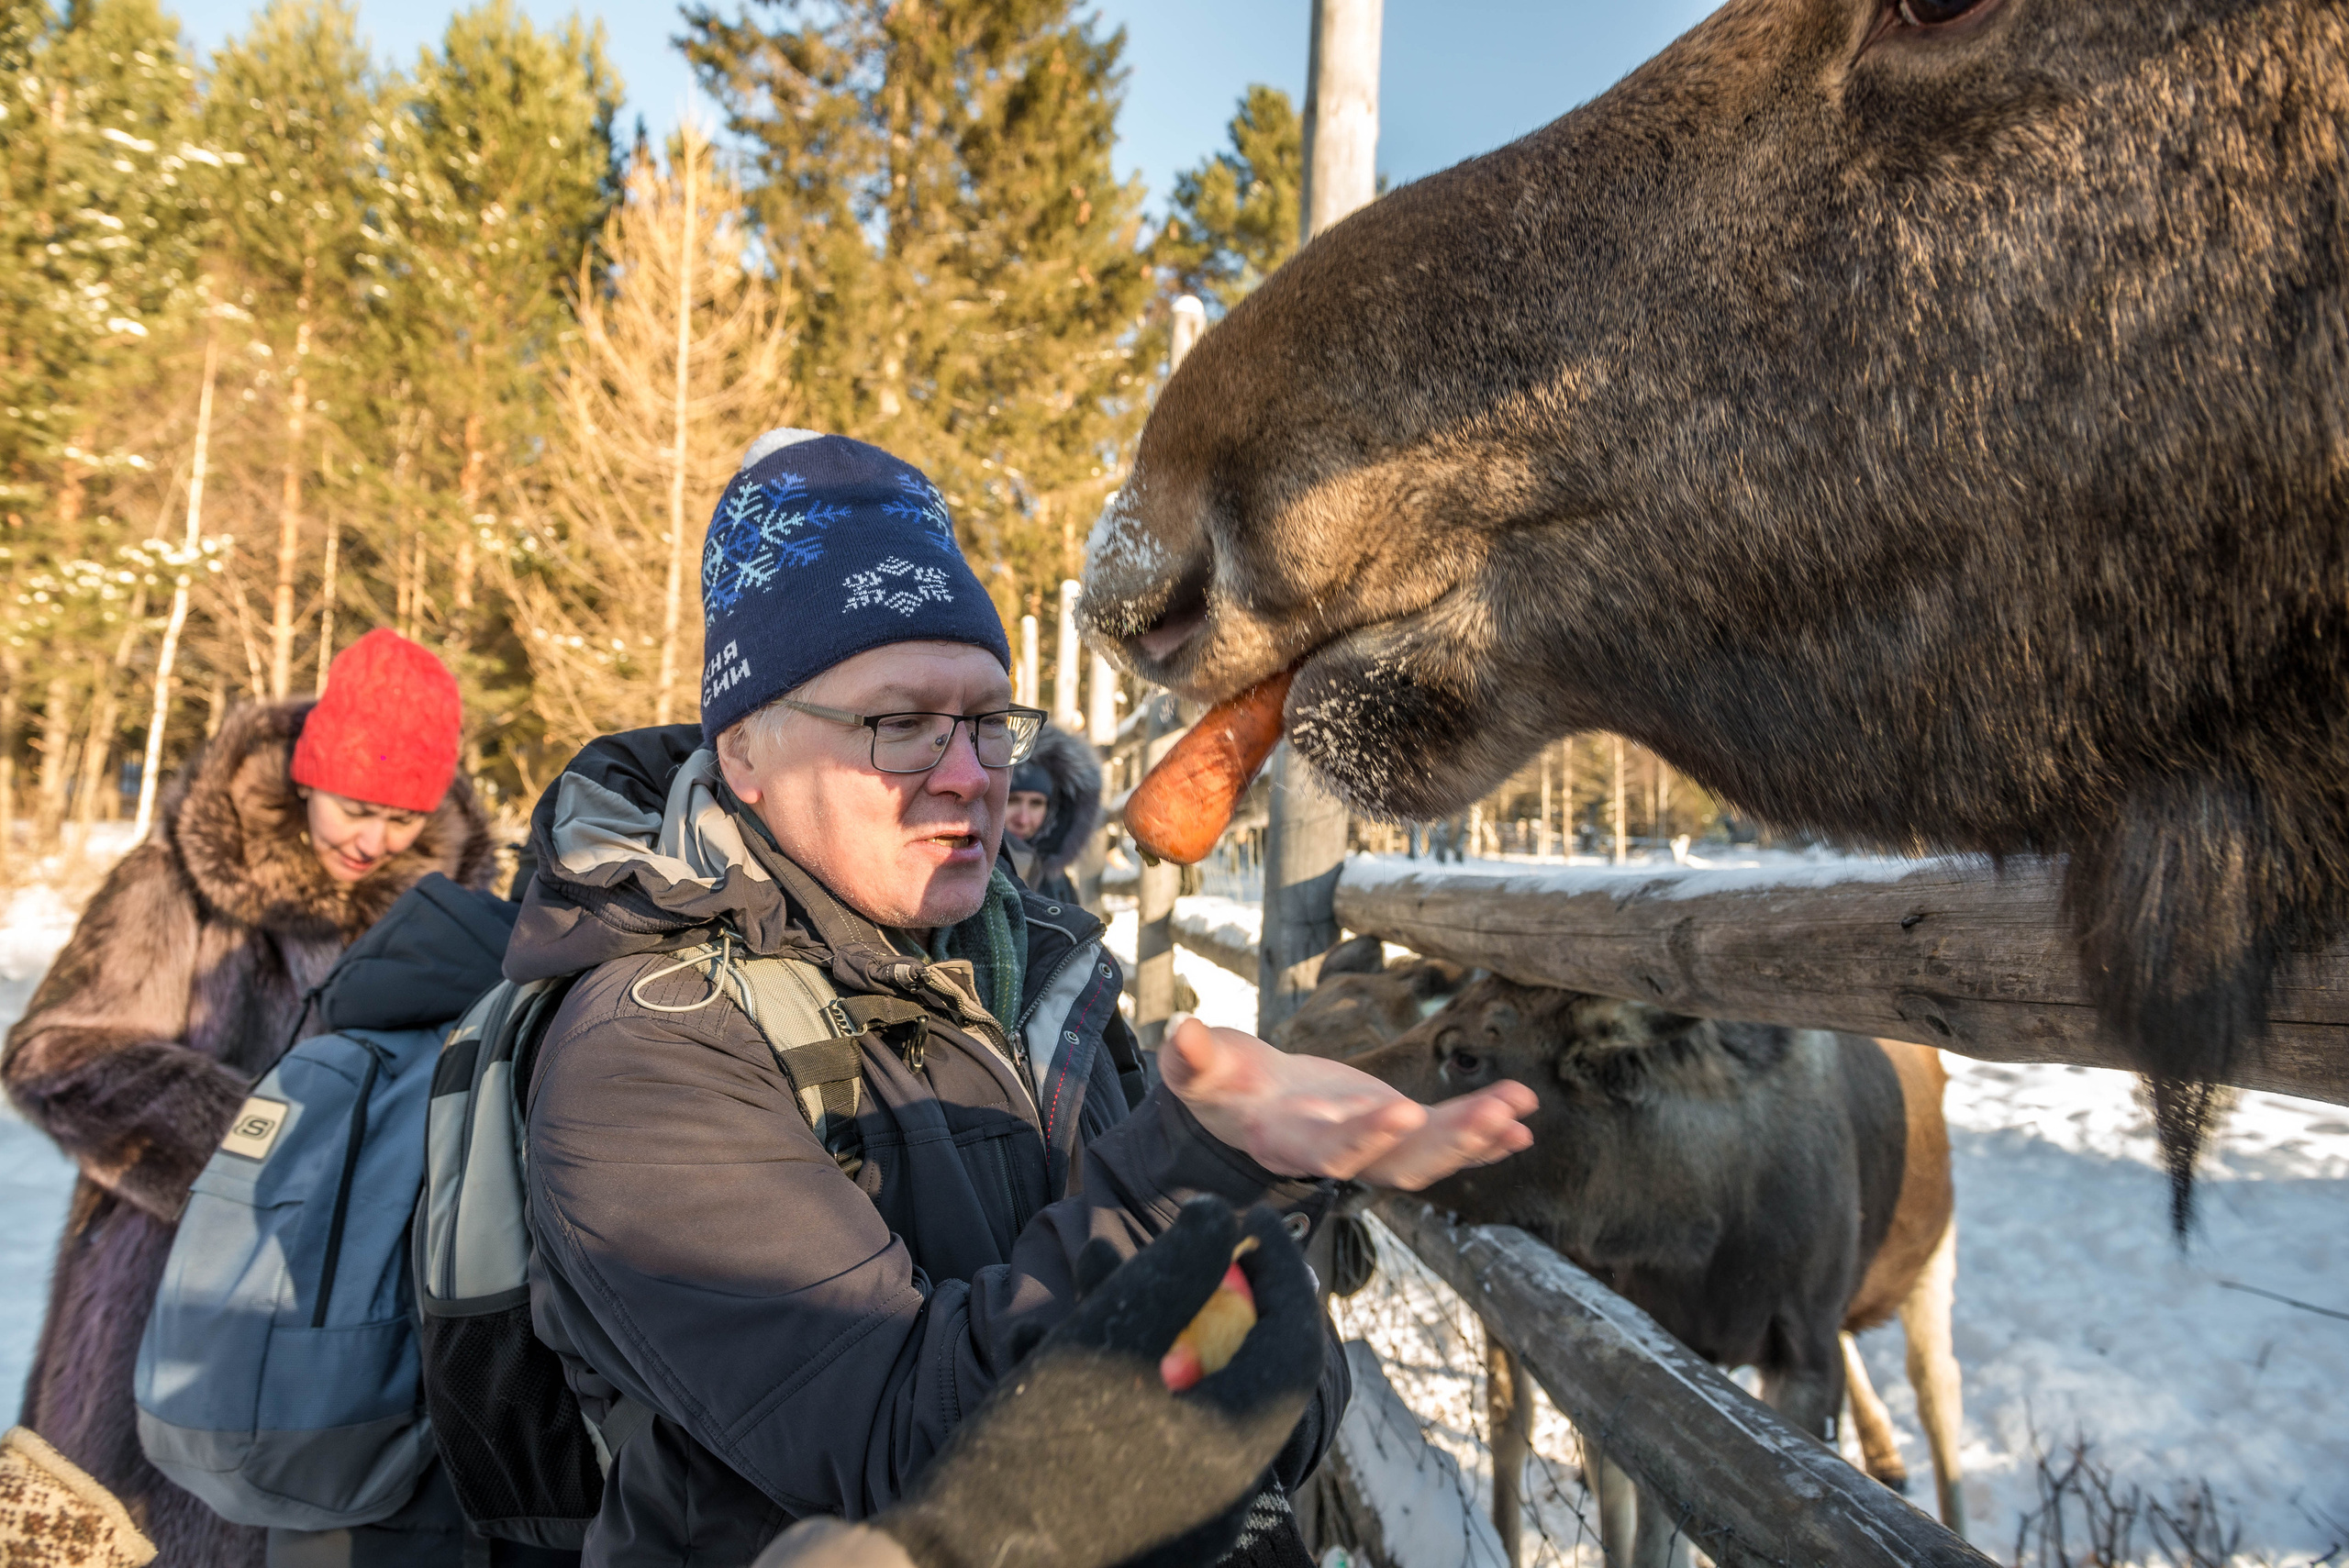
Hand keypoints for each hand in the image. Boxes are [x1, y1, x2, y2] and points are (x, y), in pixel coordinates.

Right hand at [858, 1199, 1326, 1567]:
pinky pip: (1134, 1433)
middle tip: (1172, 1236)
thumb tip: (1222, 1214)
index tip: (1250, 1215)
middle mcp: (1221, 1488)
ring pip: (1173, 1390)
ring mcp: (1176, 1513)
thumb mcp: (1108, 1338)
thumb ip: (1176, 1269)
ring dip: (1134, 1320)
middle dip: (1193, 1285)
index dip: (1279, 1270)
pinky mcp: (1126, 1523)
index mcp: (1237, 1449)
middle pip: (1231, 1363)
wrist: (951, 1565)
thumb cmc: (1036, 1451)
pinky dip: (1101, 1379)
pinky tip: (1035, 1343)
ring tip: (1086, 1257)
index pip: (1294, 1344)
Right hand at [1160, 1017, 1534, 1188]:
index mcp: (1289, 1142)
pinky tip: (1521, 1124)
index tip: (1400, 1109)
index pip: (1331, 1150)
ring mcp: (1372, 1150)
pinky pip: (1445, 1144)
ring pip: (1429, 1157)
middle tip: (1494, 1116)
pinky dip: (1483, 1138)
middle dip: (1448, 1143)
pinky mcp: (1395, 1134)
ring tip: (1518, 1111)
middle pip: (1397, 1165)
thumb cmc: (1222, 1086)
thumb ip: (1191, 1059)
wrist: (1251, 1106)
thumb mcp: (1200, 1071)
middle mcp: (1338, 1156)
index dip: (1364, 1137)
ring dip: (1476, 1137)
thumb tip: (1181, 1034)